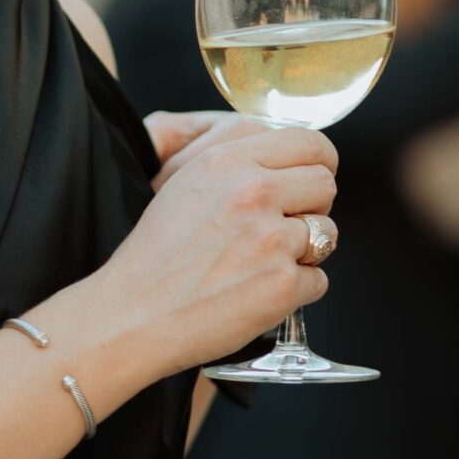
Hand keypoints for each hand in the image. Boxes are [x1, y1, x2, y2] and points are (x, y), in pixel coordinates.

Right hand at [97, 122, 338, 378]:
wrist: (132, 316)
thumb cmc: (154, 258)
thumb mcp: (185, 186)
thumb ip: (239, 168)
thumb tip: (289, 167)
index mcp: (227, 162)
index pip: (308, 143)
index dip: (319, 162)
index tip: (313, 178)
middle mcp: (253, 193)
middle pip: (325, 185)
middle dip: (312, 207)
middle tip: (283, 228)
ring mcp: (272, 240)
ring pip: (327, 234)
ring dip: (304, 252)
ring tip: (262, 265)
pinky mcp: (282, 284)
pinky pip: (318, 280)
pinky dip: (294, 291)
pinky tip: (257, 293)